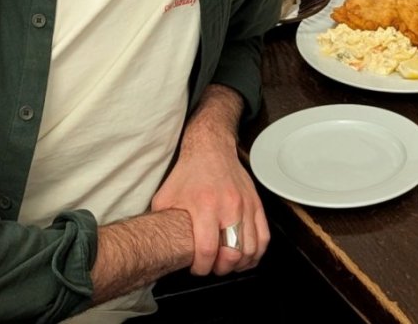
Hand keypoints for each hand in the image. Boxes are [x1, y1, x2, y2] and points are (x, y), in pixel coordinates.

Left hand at [151, 86, 268, 275]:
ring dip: (240, 263)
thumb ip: (162, 223)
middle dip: (221, 268)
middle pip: (233, 253)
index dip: (201, 267)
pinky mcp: (256, 203)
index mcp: (205, 206)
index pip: (208, 250)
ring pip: (251, 248)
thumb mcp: (166, 197)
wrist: (211, 148)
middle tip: (213, 267)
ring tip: (228, 264)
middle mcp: (229, 206)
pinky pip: (264, 237)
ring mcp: (246, 205)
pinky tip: (246, 256)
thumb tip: (153, 245)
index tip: (197, 267)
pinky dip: (257, 252)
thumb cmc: (188, 173)